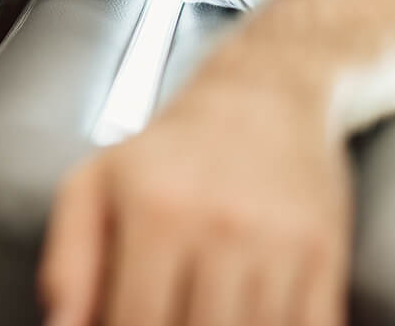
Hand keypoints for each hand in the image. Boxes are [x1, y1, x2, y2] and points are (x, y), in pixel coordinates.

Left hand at [38, 81, 350, 325]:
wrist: (264, 92)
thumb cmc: (171, 150)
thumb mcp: (96, 183)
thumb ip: (68, 261)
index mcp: (155, 211)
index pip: (136, 322)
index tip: (127, 325)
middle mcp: (220, 227)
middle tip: (170, 316)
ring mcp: (279, 244)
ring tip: (202, 311)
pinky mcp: (326, 256)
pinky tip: (252, 316)